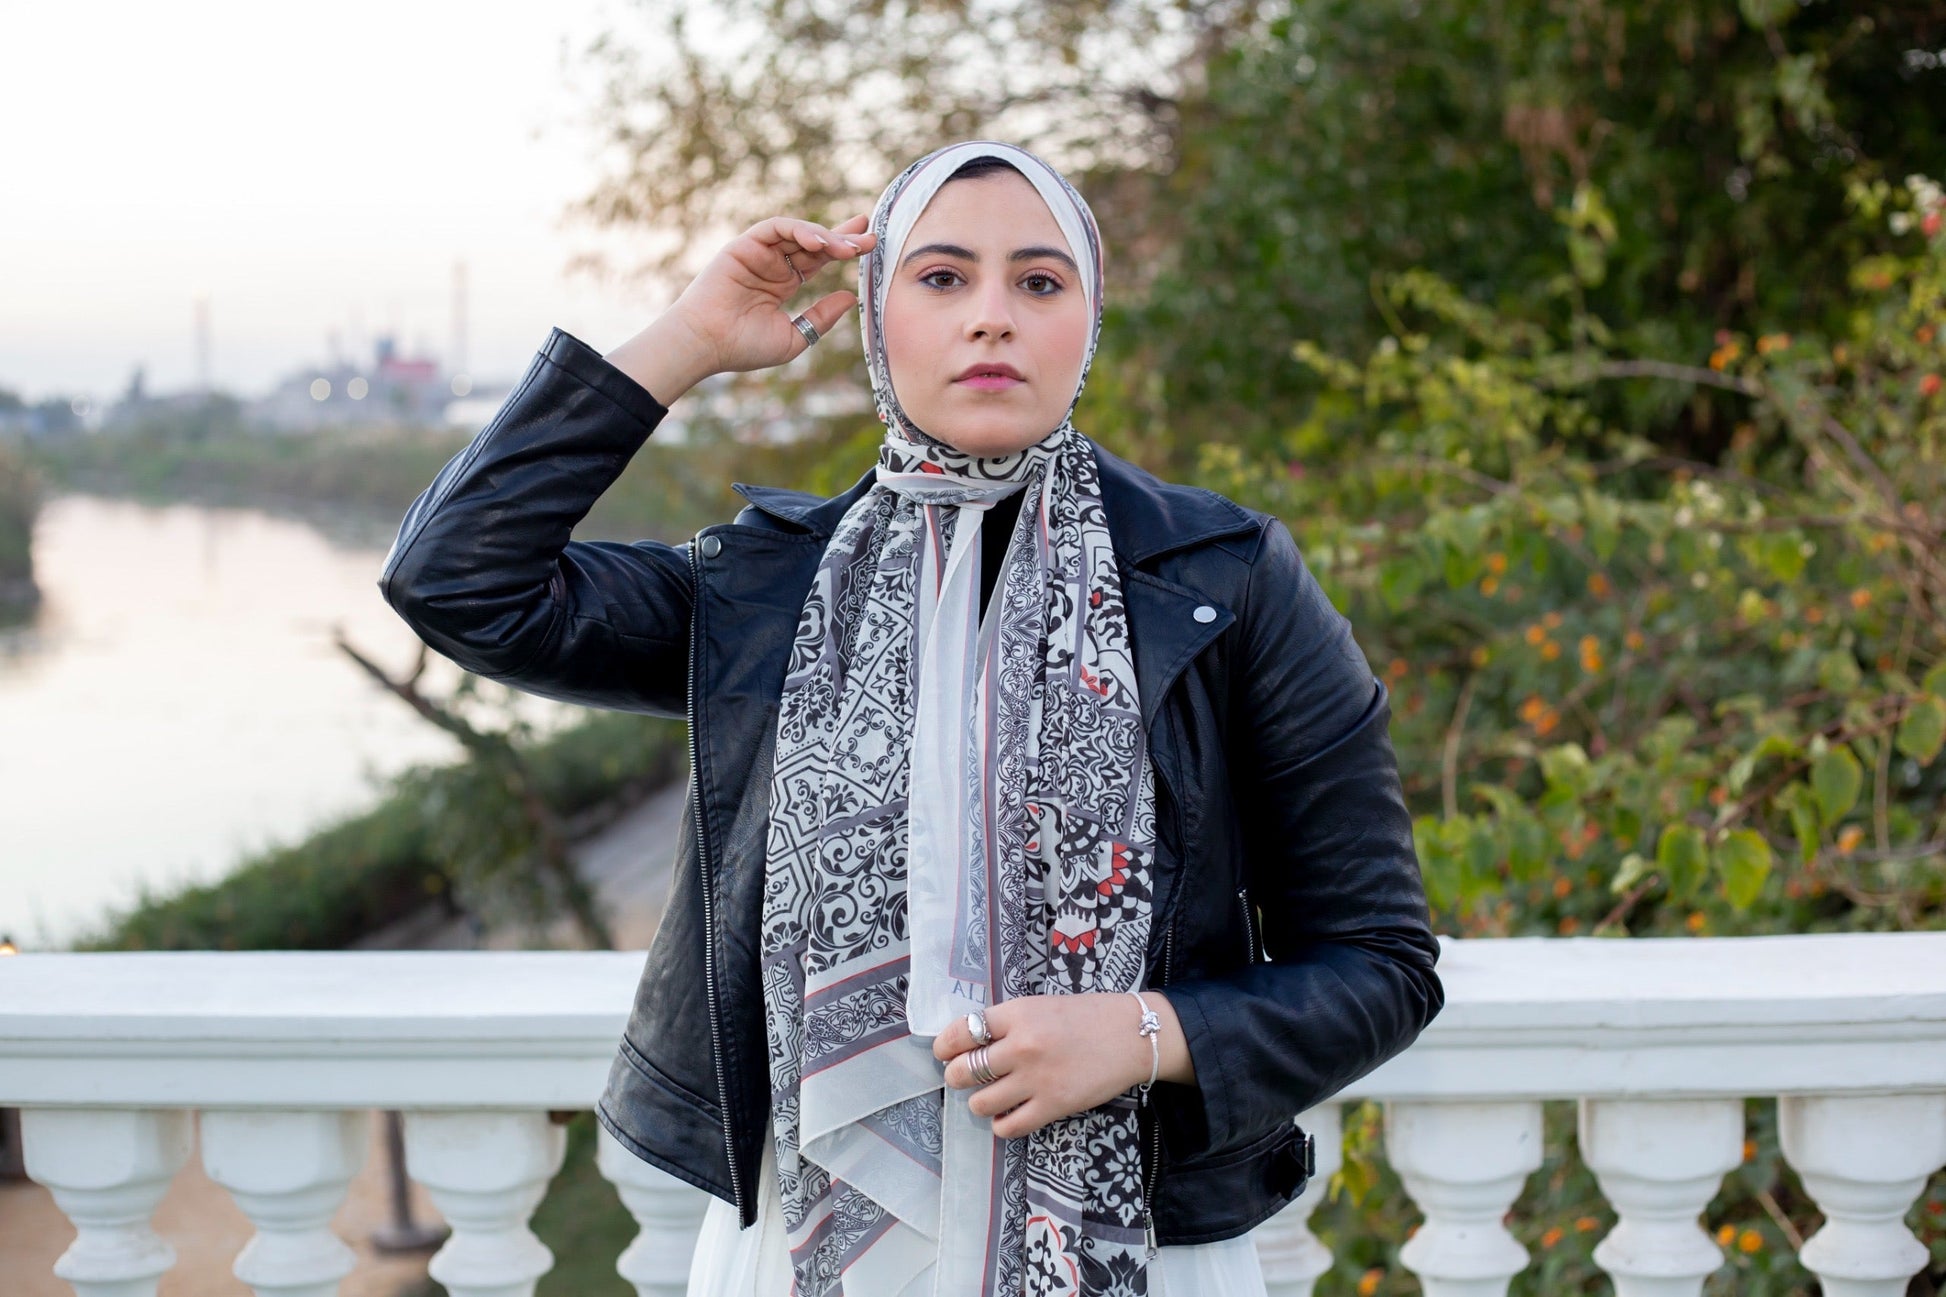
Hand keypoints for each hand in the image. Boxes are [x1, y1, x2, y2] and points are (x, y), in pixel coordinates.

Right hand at [605, 214, 876, 404]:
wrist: (707, 344)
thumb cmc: (744, 347)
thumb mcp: (795, 336)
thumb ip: (821, 317)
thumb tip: (851, 297)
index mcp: (783, 284)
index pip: (818, 260)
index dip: (843, 250)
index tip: (870, 247)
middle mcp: (772, 265)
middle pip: (813, 242)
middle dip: (843, 237)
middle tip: (871, 236)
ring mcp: (758, 253)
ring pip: (797, 233)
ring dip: (825, 236)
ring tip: (848, 248)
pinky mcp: (744, 245)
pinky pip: (775, 228)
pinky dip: (798, 230)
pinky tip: (818, 242)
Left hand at [932, 992, 1195, 1139]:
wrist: (1130, 1035)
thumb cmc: (1086, 1016)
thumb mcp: (1040, 1006)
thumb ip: (1007, 1023)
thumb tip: (970, 1042)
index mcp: (1017, 1014)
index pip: (962, 1031)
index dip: (945, 1046)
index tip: (944, 1053)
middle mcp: (1021, 1046)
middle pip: (963, 1070)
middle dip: (956, 1076)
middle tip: (964, 1077)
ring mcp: (1036, 1078)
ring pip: (980, 1102)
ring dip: (978, 1102)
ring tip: (989, 1096)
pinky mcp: (1053, 1106)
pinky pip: (1008, 1126)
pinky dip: (1001, 1124)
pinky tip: (1007, 1115)